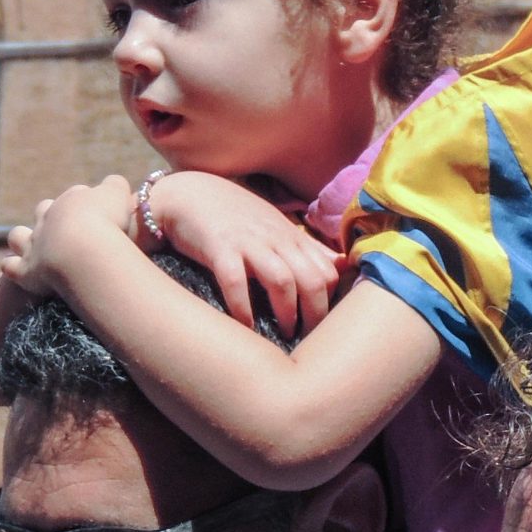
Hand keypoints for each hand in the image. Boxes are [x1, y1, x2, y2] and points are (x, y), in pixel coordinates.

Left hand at [4, 179, 138, 297]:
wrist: (83, 250)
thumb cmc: (105, 220)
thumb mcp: (117, 194)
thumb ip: (115, 185)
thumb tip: (113, 184)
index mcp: (71, 202)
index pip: (77, 195)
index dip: (88, 202)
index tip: (101, 212)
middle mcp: (48, 219)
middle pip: (44, 210)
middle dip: (50, 215)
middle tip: (67, 228)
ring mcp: (34, 245)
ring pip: (19, 235)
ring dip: (22, 238)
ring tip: (33, 247)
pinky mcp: (27, 272)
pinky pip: (11, 267)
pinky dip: (11, 267)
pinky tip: (15, 270)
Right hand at [144, 170, 341, 333]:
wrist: (190, 193)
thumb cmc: (235, 215)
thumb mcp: (276, 226)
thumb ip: (307, 248)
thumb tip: (342, 266)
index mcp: (292, 237)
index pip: (327, 273)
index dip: (329, 303)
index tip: (321, 325)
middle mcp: (276, 239)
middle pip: (312, 280)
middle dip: (314, 315)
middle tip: (307, 338)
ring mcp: (248, 243)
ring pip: (282, 280)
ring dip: (286, 313)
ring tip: (283, 334)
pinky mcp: (219, 248)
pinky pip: (235, 282)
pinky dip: (242, 308)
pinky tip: (245, 325)